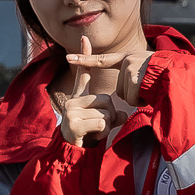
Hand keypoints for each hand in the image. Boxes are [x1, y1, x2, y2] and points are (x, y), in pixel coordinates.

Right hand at [53, 33, 133, 149]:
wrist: (71, 156)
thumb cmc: (86, 138)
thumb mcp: (100, 121)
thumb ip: (111, 113)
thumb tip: (123, 113)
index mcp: (78, 98)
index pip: (83, 75)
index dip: (85, 56)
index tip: (85, 38)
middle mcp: (72, 101)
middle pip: (106, 99)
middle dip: (110, 115)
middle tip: (99, 126)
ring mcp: (70, 112)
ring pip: (105, 112)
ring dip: (106, 125)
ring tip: (95, 132)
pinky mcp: (73, 124)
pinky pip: (101, 122)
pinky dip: (102, 132)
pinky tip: (91, 137)